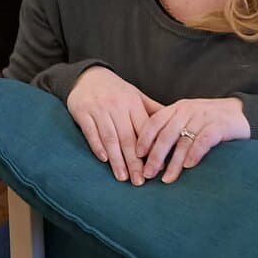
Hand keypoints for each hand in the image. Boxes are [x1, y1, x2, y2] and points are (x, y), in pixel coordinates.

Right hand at [66, 66, 163, 183]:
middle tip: (139, 181)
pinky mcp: (82, 112)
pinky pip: (91, 132)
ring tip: (123, 177)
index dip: (151, 149)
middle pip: (127, 138)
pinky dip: (97, 147)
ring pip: (110, 138)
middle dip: (134, 162)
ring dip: (117, 160)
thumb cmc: (116, 90)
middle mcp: (117, 106)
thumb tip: (175, 126)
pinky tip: (104, 160)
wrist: (87, 76)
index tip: (156, 168)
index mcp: (133, 103)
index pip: (144, 129)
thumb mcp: (136, 96)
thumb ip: (153, 111)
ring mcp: (99, 109)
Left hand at [135, 97, 250, 183]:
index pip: (154, 122)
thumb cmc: (210, 118)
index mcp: (177, 108)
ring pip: (182, 142)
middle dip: (155, 156)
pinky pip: (202, 141)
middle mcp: (187, 111)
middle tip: (148, 174)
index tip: (137, 155)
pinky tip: (188, 167)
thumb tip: (149, 151)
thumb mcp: (188, 117)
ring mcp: (203, 118)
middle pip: (166, 135)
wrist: (241, 112)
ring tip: (167, 179)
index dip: (144, 138)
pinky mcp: (218, 126)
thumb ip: (172, 127)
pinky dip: (194, 154)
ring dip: (173, 163)